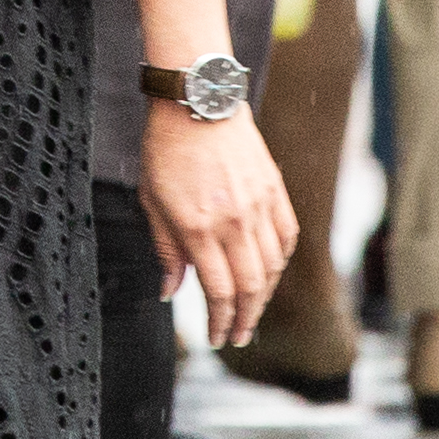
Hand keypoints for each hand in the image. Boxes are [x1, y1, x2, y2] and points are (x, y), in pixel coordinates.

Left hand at [140, 92, 296, 348]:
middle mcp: (233, 221)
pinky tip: (271, 272)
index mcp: (198, 228)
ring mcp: (258, 205)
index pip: (218, 291)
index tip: (217, 337)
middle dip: (244, 318)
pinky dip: (281, 260)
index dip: (219, 321)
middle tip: (237, 336)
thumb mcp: (152, 202)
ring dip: (264, 296)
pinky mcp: (274, 189)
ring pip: (272, 266)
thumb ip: (166, 250)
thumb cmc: (166, 150)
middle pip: (250, 286)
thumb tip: (170, 292)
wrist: (198, 101)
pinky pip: (287, 236)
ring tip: (252, 312)